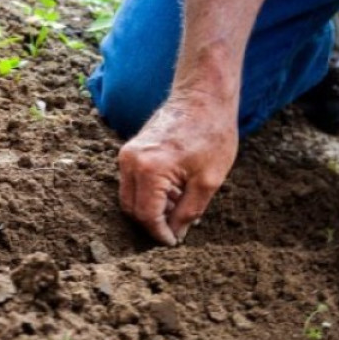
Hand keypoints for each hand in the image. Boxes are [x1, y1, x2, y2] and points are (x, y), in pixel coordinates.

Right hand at [117, 93, 238, 245]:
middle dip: (153, 223)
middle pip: (132, 209)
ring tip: (179, 207)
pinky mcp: (130, 150)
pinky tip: (173, 193)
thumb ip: (189, 212)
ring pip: (130, 197)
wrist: (203, 96)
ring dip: (151, 209)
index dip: (160, 234)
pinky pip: (132, 182)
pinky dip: (148, 194)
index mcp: (150, 169)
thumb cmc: (211, 133)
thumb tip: (176, 234)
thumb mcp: (208, 180)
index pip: (147, 215)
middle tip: (178, 229)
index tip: (174, 243)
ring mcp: (127, 154)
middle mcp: (131, 162)